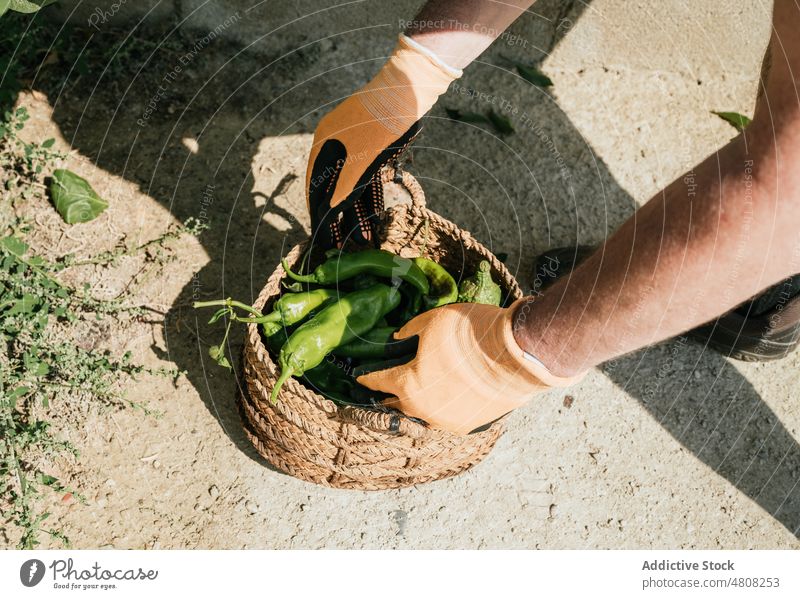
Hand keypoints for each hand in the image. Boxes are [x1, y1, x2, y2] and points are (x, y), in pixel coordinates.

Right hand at [306, 34, 460, 247]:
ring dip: (356, 212)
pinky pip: (366, 178)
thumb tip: (329, 211)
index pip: (315, 186)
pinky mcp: (372, 148)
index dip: (317, 213)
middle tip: (342, 245)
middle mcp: (335, 145)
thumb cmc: (383, 120)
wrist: (409, 88)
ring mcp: (354, 146)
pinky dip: (369, 197)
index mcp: (324, 144)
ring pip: (351, 186)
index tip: (320, 237)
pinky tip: (374, 218)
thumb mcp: (363, 157)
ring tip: (363, 239)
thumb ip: (346, 185)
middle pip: (333, 188)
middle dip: (338, 218)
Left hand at [357, 300, 583, 434]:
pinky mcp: (467, 425)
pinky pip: (445, 418)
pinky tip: (443, 400)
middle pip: (395, 404)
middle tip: (384, 388)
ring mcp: (445, 421)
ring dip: (415, 405)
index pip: (378, 381)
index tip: (359, 375)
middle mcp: (421, 408)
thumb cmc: (471, 333)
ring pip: (421, 415)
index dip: (366, 376)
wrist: (517, 354)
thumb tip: (398, 337)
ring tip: (414, 395)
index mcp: (407, 383)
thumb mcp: (433, 320)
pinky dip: (440, 409)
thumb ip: (411, 331)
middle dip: (388, 395)